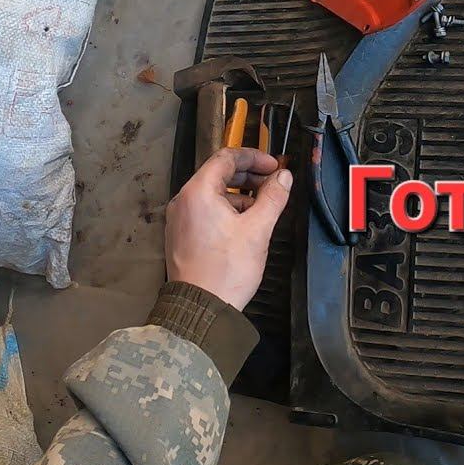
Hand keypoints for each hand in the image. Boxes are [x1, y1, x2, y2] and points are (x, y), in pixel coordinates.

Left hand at [164, 147, 293, 309]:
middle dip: (248, 175)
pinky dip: (226, 209)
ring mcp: (180, 219)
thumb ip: (273, 197)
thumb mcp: (258, 229)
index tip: (273, 165)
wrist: (201, 307)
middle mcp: (183, 202)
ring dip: (239, 194)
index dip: (254, 157)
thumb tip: (283, 178)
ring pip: (212, 194)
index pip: (226, 158)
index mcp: (198, 193)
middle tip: (272, 182)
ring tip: (262, 207)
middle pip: (218, 174)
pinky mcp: (182, 235)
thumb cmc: (225, 271)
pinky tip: (245, 224)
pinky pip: (205, 210)